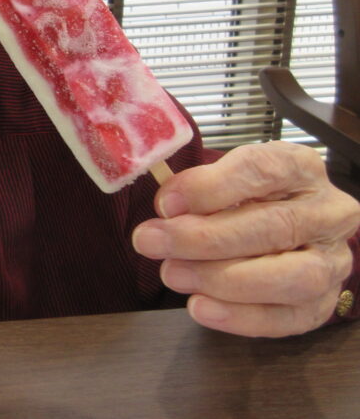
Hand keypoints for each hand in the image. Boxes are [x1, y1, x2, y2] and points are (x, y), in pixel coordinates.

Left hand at [132, 141, 359, 336]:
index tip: (166, 203)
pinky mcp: (322, 304)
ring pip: (289, 277)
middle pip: (274, 226)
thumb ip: (198, 189)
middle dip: (205, 238)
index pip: (262, 170)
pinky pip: (287, 318)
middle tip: (153, 242)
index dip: (210, 187)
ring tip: (173, 274)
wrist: (279, 233)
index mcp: (300, 168)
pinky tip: (200, 307)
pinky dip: (239, 316)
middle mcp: (327, 213)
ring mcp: (332, 261)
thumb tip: (168, 208)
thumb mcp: (222, 179)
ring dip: (222, 279)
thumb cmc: (244, 200)